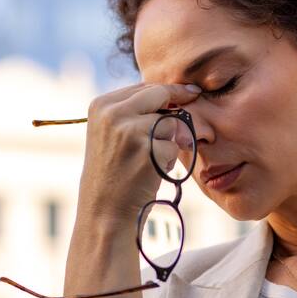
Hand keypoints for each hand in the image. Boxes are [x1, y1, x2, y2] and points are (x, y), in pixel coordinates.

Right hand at [76, 82, 200, 224]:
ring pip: (170, 121)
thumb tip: (170, 93)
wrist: (105, 210)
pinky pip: (175, 144)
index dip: (168, 90)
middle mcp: (112, 113)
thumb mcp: (111, 133)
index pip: (143, 87)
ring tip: (151, 160)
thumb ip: (132, 111)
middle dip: (180, 99)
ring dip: (170, 140)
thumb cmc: (113, 173)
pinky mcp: (147, 148)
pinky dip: (170, 158)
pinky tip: (153, 171)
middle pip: (159, 94)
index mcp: (101, 105)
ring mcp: (130, 130)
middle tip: (195, 97)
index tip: (188, 90)